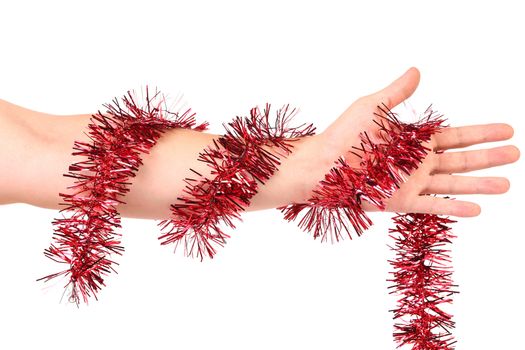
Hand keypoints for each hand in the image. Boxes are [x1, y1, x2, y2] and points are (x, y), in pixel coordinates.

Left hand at [306, 67, 519, 216]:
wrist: (322, 165)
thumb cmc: (343, 135)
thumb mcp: (372, 107)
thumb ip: (397, 93)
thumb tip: (416, 71)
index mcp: (413, 140)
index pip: (455, 136)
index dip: (481, 133)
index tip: (506, 129)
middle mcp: (416, 162)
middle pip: (461, 160)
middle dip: (488, 157)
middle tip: (515, 153)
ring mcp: (410, 183)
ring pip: (453, 185)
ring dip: (479, 184)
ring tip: (506, 184)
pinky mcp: (400, 200)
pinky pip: (432, 205)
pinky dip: (454, 208)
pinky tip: (476, 209)